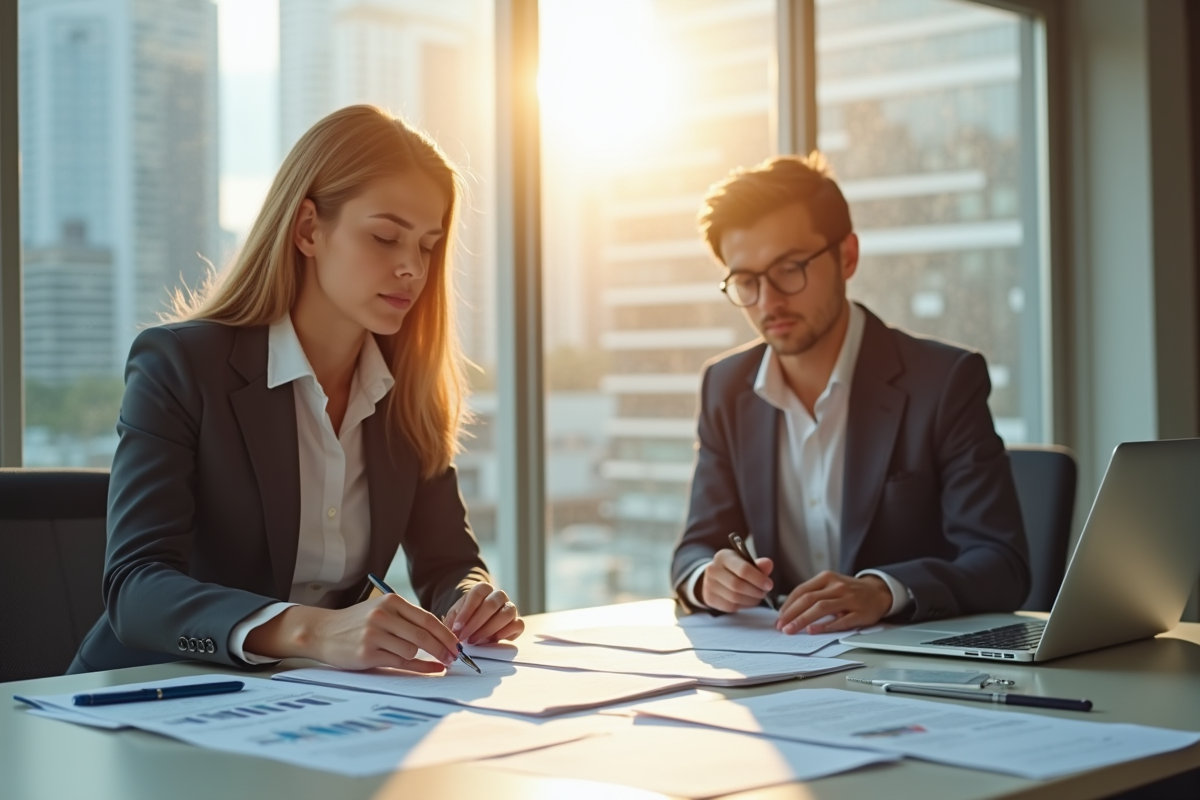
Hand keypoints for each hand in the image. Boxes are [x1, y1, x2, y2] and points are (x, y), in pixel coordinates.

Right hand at [245, 594, 459, 671]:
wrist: (322, 632)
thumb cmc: (357, 623)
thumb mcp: (382, 613)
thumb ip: (408, 621)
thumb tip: (441, 639)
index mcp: (391, 601)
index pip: (427, 618)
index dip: (446, 634)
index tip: (457, 646)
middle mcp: (383, 615)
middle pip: (424, 635)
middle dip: (443, 649)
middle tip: (453, 659)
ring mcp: (374, 634)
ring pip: (412, 650)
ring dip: (416, 657)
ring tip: (406, 655)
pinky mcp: (367, 653)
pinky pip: (399, 662)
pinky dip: (413, 666)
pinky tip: (422, 667)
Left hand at [443, 583, 524, 644]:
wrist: (479, 624)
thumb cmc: (466, 618)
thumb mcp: (455, 616)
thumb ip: (453, 621)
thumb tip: (453, 632)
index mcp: (483, 589)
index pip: (477, 593)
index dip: (466, 611)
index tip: (456, 627)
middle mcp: (499, 596)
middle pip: (491, 604)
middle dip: (476, 623)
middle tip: (464, 637)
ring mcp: (510, 608)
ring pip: (506, 614)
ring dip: (489, 629)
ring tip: (475, 641)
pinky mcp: (517, 622)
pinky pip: (517, 625)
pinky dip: (506, 633)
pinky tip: (492, 640)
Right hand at [698, 549, 774, 612]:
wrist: (715, 576)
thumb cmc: (735, 568)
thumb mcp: (746, 561)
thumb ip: (758, 564)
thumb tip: (768, 564)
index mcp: (723, 557)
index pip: (742, 569)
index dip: (758, 579)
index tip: (769, 584)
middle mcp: (713, 570)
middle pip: (737, 585)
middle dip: (755, 591)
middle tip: (764, 592)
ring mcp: (709, 585)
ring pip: (734, 598)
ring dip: (751, 600)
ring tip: (758, 596)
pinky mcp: (710, 599)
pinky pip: (730, 606)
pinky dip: (743, 605)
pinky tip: (748, 600)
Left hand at [776, 571, 891, 634]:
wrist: (878, 592)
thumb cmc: (850, 591)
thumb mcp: (831, 585)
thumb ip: (813, 593)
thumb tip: (788, 610)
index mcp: (827, 578)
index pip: (802, 590)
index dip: (788, 605)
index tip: (779, 617)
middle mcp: (837, 586)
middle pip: (809, 599)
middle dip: (792, 614)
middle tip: (781, 627)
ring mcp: (849, 599)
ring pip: (821, 608)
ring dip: (803, 620)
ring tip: (792, 630)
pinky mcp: (860, 612)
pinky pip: (840, 620)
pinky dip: (825, 626)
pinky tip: (814, 630)